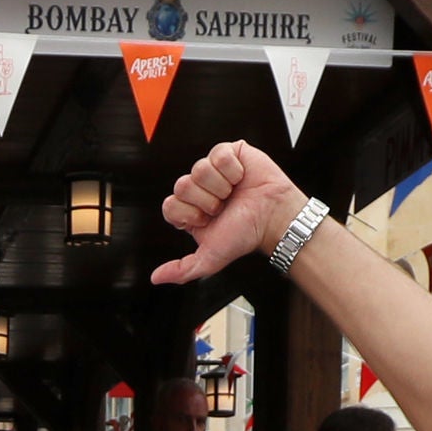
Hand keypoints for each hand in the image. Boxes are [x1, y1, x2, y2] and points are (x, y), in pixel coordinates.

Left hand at [151, 142, 311, 288]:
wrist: (274, 218)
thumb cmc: (247, 233)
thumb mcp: (211, 258)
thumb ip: (182, 270)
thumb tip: (157, 278)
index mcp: (190, 210)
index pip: (170, 205)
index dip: (189, 213)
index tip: (209, 219)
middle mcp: (198, 189)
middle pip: (182, 185)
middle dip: (206, 200)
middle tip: (224, 206)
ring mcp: (211, 169)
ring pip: (199, 169)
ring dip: (221, 186)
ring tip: (234, 193)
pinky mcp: (227, 152)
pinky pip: (217, 154)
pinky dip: (232, 170)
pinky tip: (241, 178)